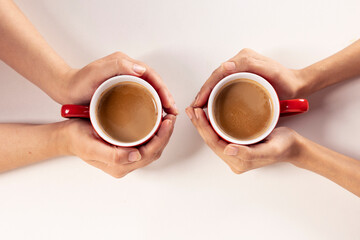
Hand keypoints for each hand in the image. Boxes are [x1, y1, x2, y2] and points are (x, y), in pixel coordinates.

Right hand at [58, 115, 175, 177]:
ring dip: (162, 134)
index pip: (149, 153)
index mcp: (119, 165)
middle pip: (155, 151)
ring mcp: (126, 157)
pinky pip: (146, 143)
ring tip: (167, 118)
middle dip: (166, 134)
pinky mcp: (126, 149)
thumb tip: (136, 156)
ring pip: (152, 148)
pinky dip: (155, 133)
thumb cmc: (76, 139)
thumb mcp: (90, 146)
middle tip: (171, 117)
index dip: (162, 138)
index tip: (167, 122)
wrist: (66, 136)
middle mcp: (126, 164)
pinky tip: (157, 122)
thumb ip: (112, 155)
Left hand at [59, 51, 177, 114]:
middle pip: (154, 83)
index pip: (152, 76)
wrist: (66, 90)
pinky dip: (150, 105)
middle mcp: (128, 71)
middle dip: (166, 97)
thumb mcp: (96, 72)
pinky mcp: (122, 90)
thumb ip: (117, 66)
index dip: (163, 90)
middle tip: (172, 112)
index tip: (169, 104)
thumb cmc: (78, 82)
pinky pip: (141, 96)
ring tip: (166, 116)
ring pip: (149, 91)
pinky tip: (152, 116)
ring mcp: (126, 81)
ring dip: (160, 102)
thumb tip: (142, 70)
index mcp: (126, 64)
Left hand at [185, 107, 301, 172]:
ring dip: (204, 123)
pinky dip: (212, 123)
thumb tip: (228, 150)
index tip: (197, 113)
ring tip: (195, 110)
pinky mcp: (238, 144)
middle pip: (210, 140)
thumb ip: (249, 154)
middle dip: (199, 124)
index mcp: (238, 161)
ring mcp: (235, 152)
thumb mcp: (270, 149)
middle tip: (191, 109)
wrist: (294, 146)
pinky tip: (208, 114)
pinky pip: (220, 133)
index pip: (214, 143)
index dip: (203, 128)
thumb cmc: (284, 146)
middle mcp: (234, 158)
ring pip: (214, 136)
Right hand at [192, 48, 305, 107]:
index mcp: (243, 59)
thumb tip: (226, 66)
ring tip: (199, 107)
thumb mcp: (270, 71)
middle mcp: (239, 61)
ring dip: (207, 93)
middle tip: (195, 107)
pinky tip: (211, 103)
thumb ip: (249, 65)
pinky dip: (215, 94)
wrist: (295, 84)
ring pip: (217, 81)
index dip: (206, 88)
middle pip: (215, 77)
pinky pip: (223, 84)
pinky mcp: (241, 76)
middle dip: (203, 92)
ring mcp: (239, 69)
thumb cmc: (285, 80)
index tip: (199, 101)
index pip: (218, 73)